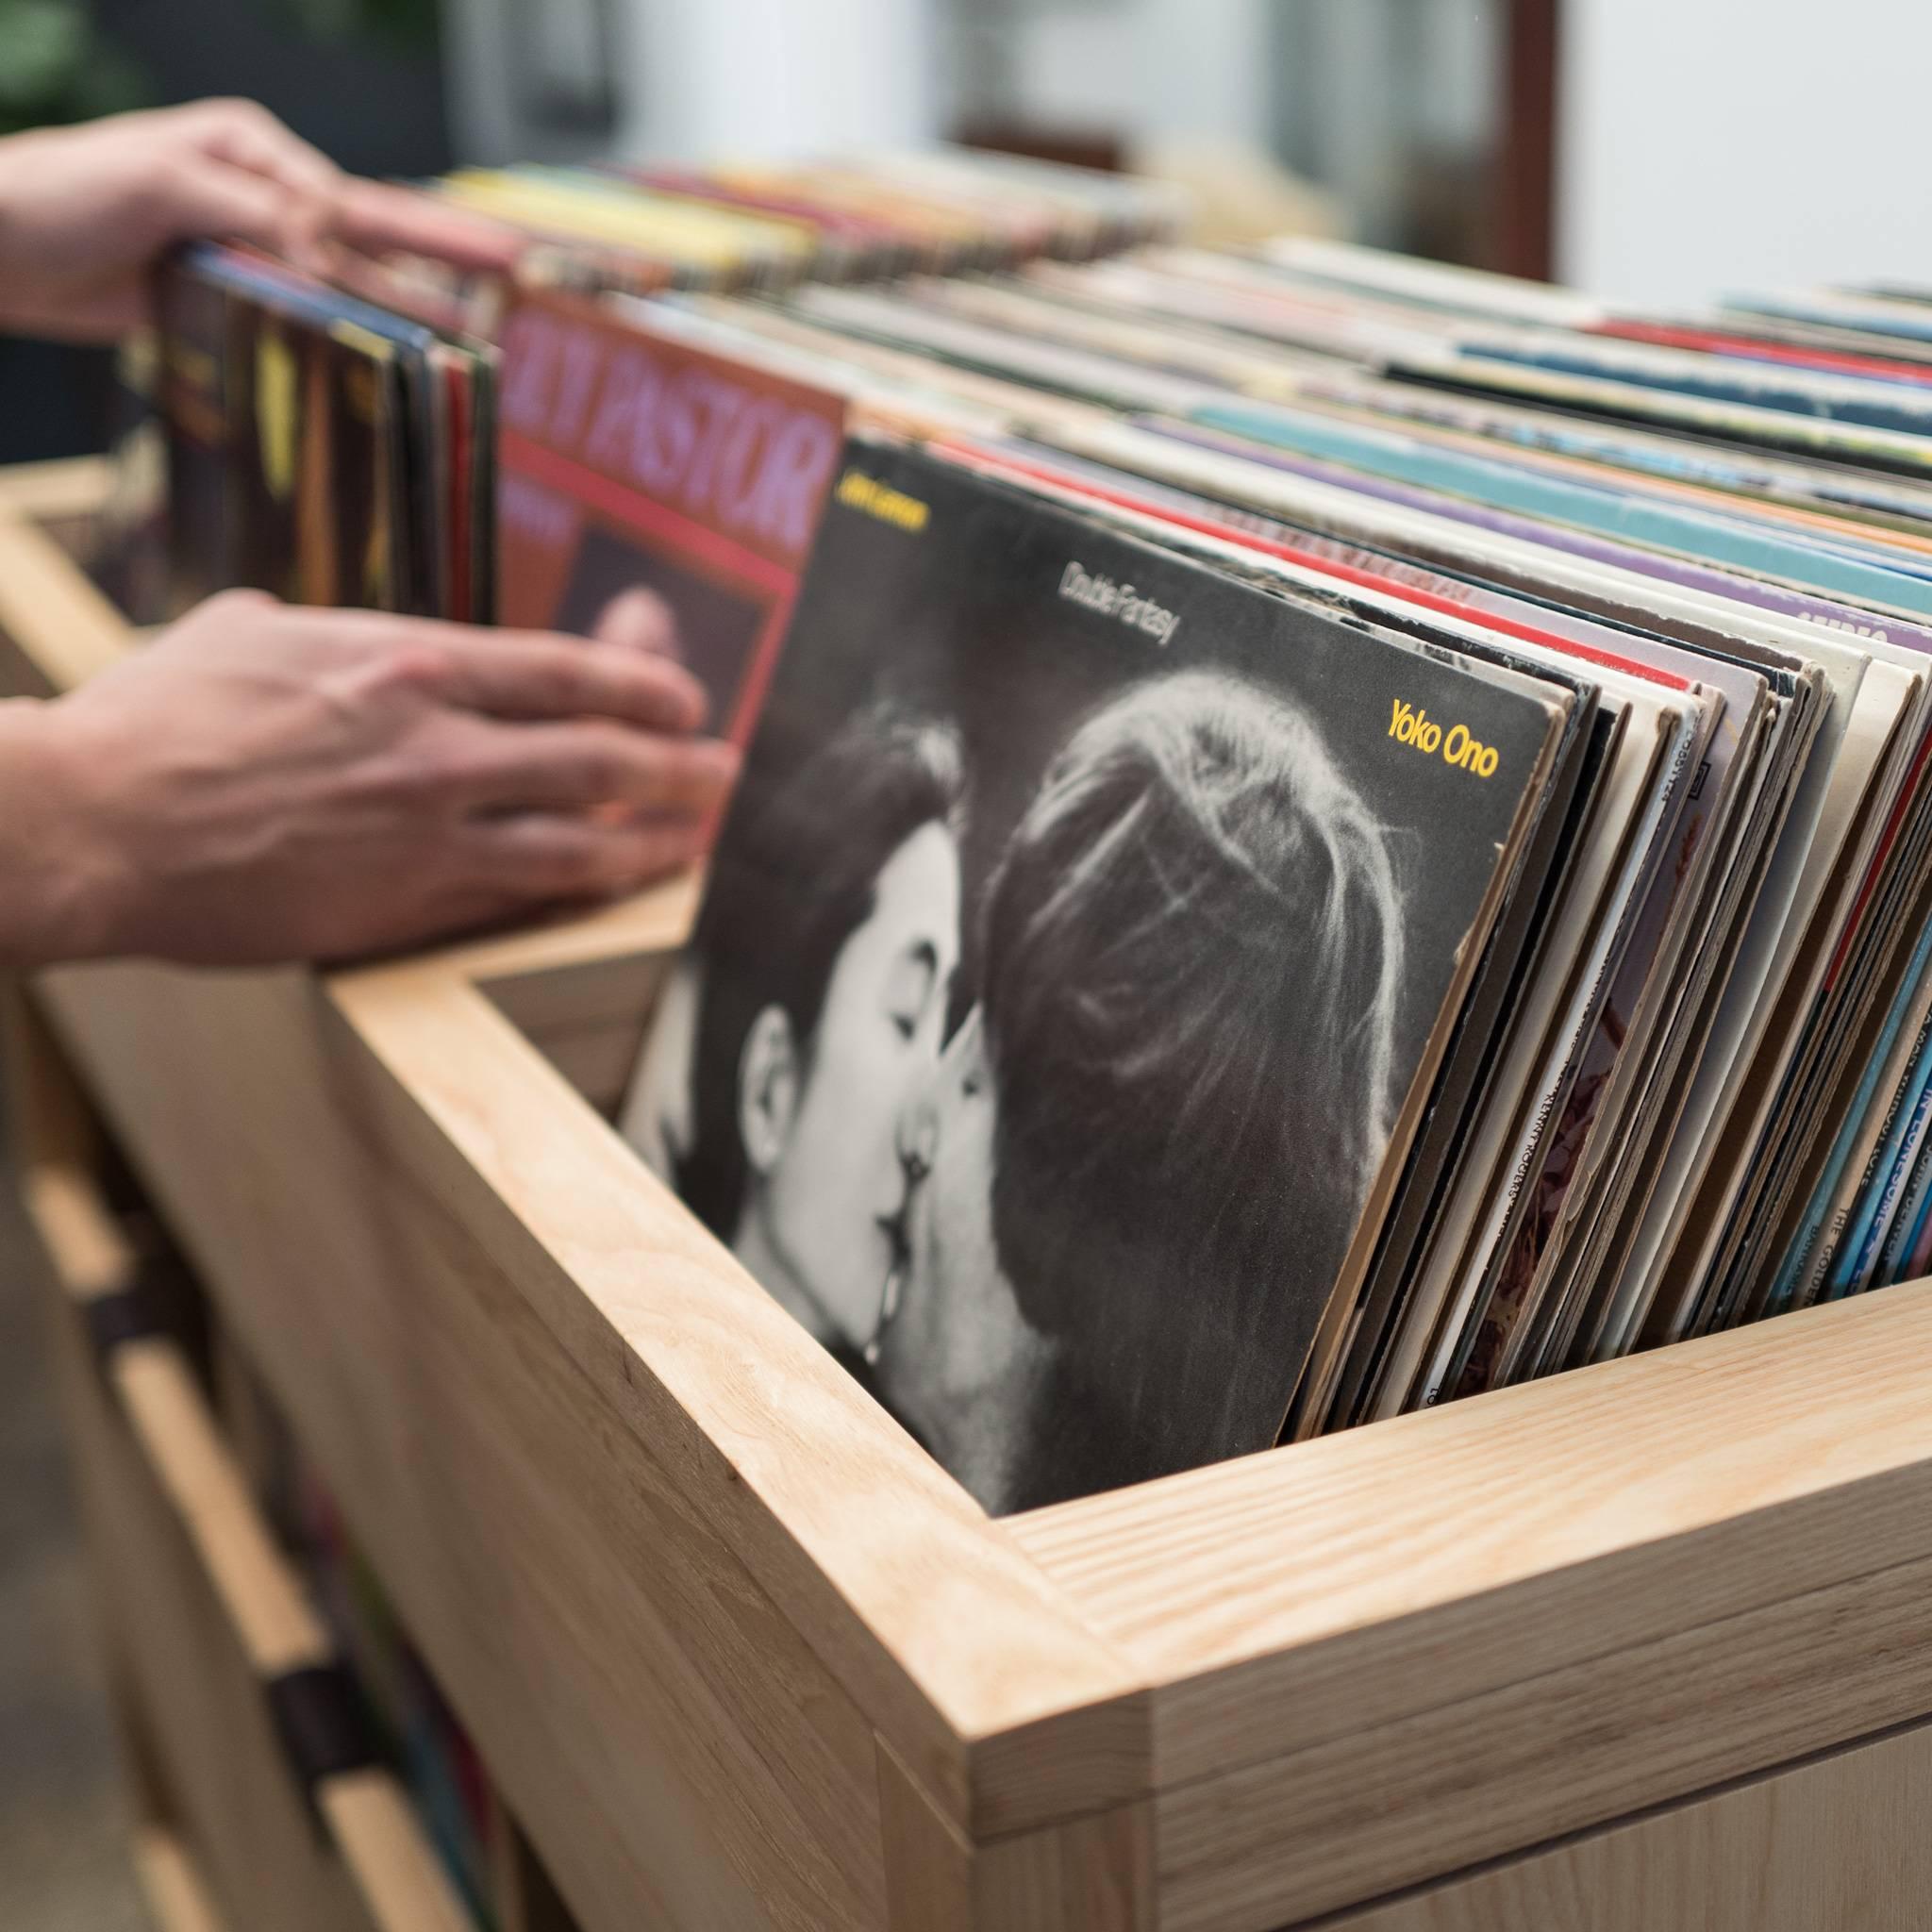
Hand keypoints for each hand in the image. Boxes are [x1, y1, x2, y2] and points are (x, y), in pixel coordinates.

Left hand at [0, 100, 522, 342]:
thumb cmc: (62, 190)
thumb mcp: (165, 181)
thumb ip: (256, 209)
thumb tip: (331, 249)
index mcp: (252, 149)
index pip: (346, 199)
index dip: (411, 236)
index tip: (472, 267)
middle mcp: (259, 195)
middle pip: (367, 235)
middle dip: (440, 257)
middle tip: (513, 269)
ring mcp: (246, 252)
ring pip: (341, 287)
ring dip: (401, 314)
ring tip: (470, 343)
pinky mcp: (225, 303)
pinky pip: (298, 325)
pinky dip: (338, 347)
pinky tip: (381, 373)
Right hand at [0, 589, 738, 967]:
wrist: (97, 824)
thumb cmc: (154, 721)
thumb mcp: (243, 633)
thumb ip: (315, 632)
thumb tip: (317, 630)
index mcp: (406, 664)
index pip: (564, 670)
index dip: (642, 684)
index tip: (683, 697)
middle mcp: (438, 745)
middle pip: (600, 754)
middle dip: (679, 763)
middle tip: (724, 771)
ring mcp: (429, 831)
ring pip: (583, 837)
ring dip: (657, 838)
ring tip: (702, 839)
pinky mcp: (405, 907)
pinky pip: (523, 902)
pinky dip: (583, 895)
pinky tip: (618, 891)